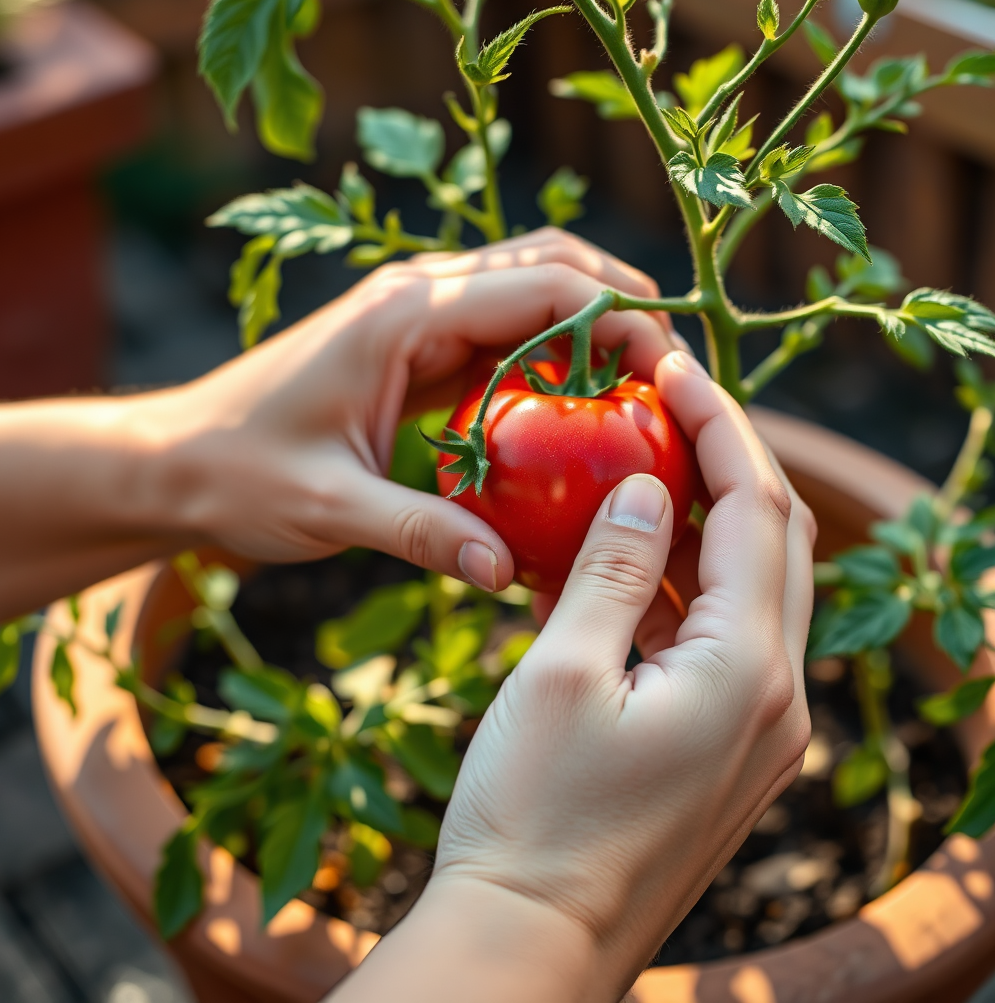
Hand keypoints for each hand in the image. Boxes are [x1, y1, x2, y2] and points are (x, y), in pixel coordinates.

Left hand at [0, 229, 673, 629]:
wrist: (175, 460)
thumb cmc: (239, 474)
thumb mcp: (328, 509)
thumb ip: (419, 532)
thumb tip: (507, 571)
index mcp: (408, 312)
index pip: (546, 285)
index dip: (622, 319)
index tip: (670, 373)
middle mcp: (421, 295)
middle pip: (553, 264)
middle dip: (623, 307)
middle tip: (671, 377)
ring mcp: (419, 314)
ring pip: (534, 287)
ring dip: (593, 324)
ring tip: (642, 389)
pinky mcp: (416, 346)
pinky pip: (505, 331)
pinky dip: (554, 354)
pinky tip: (578, 410)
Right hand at [331, 351, 813, 1002]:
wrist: (528, 940)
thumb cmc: (534, 813)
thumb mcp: (565, 672)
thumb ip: (614, 569)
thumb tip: (643, 485)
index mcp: (749, 671)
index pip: (755, 507)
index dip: (716, 423)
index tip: (670, 364)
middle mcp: (776, 698)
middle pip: (773, 540)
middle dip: (725, 458)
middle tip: (664, 400)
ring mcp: (757, 729)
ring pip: (749, 589)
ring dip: (701, 522)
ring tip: (639, 464)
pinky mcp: (724, 747)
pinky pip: (719, 639)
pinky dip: (680, 586)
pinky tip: (623, 559)